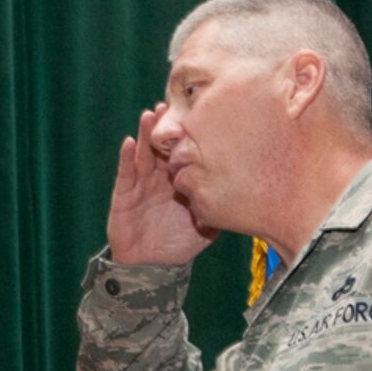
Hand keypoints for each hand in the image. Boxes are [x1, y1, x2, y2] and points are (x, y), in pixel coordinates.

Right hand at [106, 104, 216, 265]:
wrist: (152, 266)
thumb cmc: (179, 244)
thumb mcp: (207, 224)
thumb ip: (220, 206)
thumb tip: (247, 193)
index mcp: (180, 179)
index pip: (184, 152)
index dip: (188, 134)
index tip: (198, 114)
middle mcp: (160, 177)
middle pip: (163, 146)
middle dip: (166, 126)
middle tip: (172, 104)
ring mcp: (141, 183)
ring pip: (144, 153)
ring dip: (146, 133)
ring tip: (151, 114)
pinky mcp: (124, 194)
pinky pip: (125, 173)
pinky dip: (126, 157)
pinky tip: (129, 142)